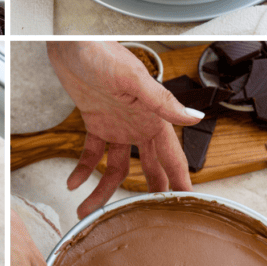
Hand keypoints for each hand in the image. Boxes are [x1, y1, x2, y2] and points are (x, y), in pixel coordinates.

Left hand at [47, 42, 203, 216]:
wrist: (71, 45)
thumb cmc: (103, 54)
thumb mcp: (134, 79)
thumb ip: (162, 102)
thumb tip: (195, 117)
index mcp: (153, 116)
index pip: (171, 155)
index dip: (179, 179)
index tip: (186, 203)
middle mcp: (137, 124)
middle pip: (149, 166)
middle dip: (148, 193)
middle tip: (146, 219)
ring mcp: (116, 126)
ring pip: (116, 167)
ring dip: (103, 190)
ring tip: (87, 210)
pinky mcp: (94, 123)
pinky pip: (91, 154)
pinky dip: (82, 169)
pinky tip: (73, 182)